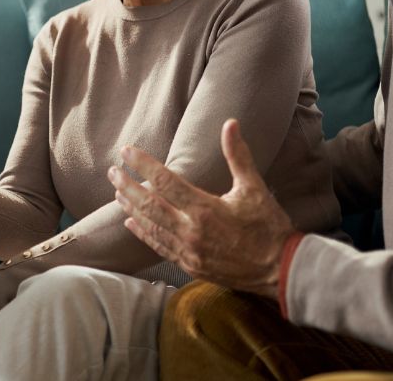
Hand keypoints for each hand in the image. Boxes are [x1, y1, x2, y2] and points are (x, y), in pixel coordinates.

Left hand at [107, 119, 293, 297]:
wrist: (280, 270)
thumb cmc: (269, 226)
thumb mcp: (254, 188)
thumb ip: (238, 156)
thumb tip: (230, 123)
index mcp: (206, 210)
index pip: (165, 181)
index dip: (143, 164)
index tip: (127, 151)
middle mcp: (192, 231)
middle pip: (150, 205)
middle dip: (128, 186)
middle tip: (112, 172)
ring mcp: (189, 251)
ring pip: (151, 226)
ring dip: (131, 208)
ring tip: (117, 193)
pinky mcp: (190, 265)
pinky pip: (159, 246)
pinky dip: (143, 233)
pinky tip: (130, 223)